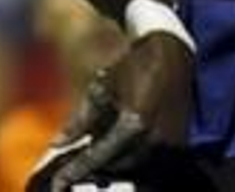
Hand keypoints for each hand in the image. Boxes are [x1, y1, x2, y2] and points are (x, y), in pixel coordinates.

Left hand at [27, 32, 193, 191]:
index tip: (58, 183)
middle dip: (93, 168)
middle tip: (72, 168)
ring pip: (133, 167)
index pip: (99, 156)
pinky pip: (149, 162)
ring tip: (93, 158)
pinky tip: (116, 150)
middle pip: (116, 167)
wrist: (170, 56)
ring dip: (112, 165)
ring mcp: (169, 144)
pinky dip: (130, 159)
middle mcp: (153, 139)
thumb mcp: (101, 88)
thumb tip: (56, 144)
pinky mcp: (178, 144)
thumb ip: (79, 120)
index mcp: (133, 123)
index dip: (76, 171)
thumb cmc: (132, 68)